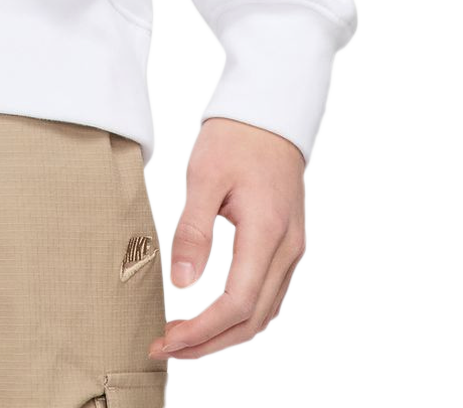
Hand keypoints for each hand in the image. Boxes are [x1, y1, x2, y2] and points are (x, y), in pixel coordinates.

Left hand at [147, 117, 306, 361]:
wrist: (267, 114)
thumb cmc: (236, 137)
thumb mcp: (204, 175)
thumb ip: (193, 230)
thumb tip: (181, 281)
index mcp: (268, 231)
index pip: (237, 302)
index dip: (202, 329)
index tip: (169, 340)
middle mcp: (288, 247)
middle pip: (253, 319)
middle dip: (210, 342)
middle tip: (169, 349)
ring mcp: (293, 249)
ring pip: (264, 313)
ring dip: (226, 334)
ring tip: (186, 338)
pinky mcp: (288, 245)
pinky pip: (268, 295)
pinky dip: (241, 314)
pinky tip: (213, 315)